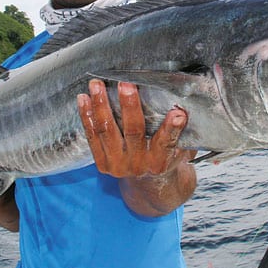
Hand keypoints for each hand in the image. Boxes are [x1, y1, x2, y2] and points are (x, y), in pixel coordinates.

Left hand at [77, 79, 196, 177]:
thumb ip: (181, 132)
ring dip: (101, 106)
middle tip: (126, 84)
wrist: (149, 184)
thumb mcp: (179, 148)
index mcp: (161, 162)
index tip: (178, 113)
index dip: (172, 128)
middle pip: (134, 132)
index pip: (167, 143)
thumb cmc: (166, 156)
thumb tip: (184, 106)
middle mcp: (139, 165)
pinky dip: (87, 117)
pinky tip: (83, 99)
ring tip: (96, 85)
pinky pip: (92, 137)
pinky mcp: (102, 164)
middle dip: (129, 106)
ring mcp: (118, 166)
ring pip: (108, 132)